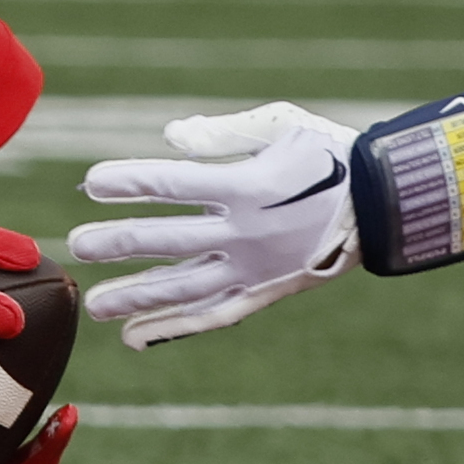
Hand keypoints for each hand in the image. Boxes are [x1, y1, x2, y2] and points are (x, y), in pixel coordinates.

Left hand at [71, 102, 360, 347]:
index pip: (176, 183)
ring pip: (185, 289)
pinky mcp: (264, 292)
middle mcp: (248, 233)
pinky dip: (173, 329)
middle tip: (77, 246)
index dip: (132, 182)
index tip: (92, 182)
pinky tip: (135, 337)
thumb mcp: (282, 126)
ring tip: (95, 304)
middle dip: (120, 243)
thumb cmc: (330, 155)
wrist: (386, 205)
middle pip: (171, 241)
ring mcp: (255, 269)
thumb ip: (223, 133)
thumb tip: (170, 135)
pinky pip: (212, 316)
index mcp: (250, 186)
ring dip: (137, 296)